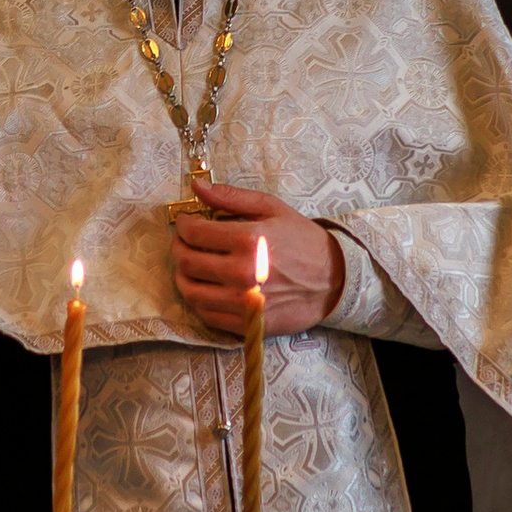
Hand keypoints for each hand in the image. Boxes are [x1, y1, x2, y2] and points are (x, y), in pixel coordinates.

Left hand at [170, 180, 345, 337]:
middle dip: (178, 249)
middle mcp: (242, 273)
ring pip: (191, 291)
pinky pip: (206, 315)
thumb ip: (232, 198)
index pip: (194, 233)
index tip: (185, 223)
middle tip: (183, 243)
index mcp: (248, 240)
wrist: (333, 279)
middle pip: (187, 262)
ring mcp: (242, 302)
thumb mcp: (272, 208)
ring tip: (190, 266)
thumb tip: (196, 187)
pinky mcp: (246, 323)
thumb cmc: (302, 240)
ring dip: (182, 276)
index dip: (183, 226)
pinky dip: (198, 300)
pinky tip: (205, 287)